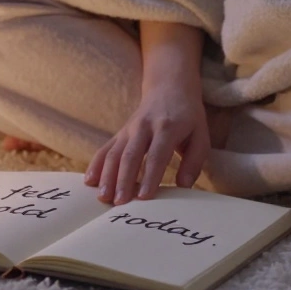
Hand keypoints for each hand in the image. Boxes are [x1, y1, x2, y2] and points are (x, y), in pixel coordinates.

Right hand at [84, 83, 210, 205]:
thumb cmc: (188, 117)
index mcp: (167, 128)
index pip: (157, 155)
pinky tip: (89, 181)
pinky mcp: (120, 133)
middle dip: (124, 180)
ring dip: (107, 175)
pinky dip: (96, 164)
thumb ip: (194, 162)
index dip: (150, 176)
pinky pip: (105, 148)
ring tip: (103, 197)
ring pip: (114, 153)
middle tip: (119, 203)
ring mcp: (129, 129)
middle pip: (131, 155)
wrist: (169, 86)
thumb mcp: (201, 136)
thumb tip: (184, 186)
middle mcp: (144, 127)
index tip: (144, 197)